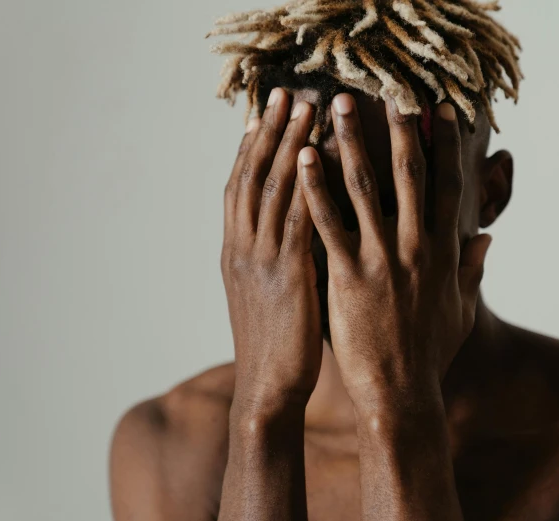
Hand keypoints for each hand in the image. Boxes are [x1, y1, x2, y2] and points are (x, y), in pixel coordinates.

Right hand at [221, 88, 320, 413]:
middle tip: (284, 93)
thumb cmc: (275, 347)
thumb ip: (274, 260)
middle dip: (270, 132)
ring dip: (290, 144)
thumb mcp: (264, 297)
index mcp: (237, 253)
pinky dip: (308, 184)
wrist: (266, 390)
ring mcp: (262, 260)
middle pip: (254, 177)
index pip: (241, 189)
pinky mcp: (289, 275)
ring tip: (306, 107)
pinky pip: (299, 220)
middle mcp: (243, 248)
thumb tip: (292, 234)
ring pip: (274, 189)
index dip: (252, 149)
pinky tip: (320, 157)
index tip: (263, 115)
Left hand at [298, 95, 491, 409]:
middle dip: (398, 128)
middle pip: (408, 174)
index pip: (447, 186)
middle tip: (388, 89)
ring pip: (363, 188)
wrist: (402, 394)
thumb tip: (487, 239)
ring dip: (349, 142)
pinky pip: (327, 224)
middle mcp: (415, 247)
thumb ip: (472, 271)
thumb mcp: (461, 311)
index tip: (439, 110)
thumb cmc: (430, 354)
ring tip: (335, 107)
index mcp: (444, 252)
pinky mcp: (348, 277)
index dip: (445, 145)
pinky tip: (302, 159)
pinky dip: (315, 189)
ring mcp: (381, 260)